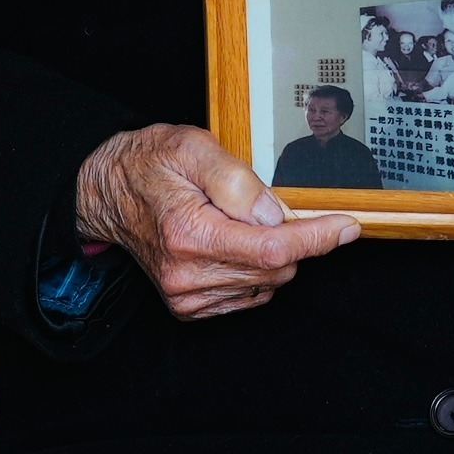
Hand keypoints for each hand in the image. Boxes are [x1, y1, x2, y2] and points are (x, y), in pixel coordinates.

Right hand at [74, 123, 359, 320]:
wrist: (105, 193)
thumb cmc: (148, 164)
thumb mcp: (192, 146)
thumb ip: (237, 180)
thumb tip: (276, 213)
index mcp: (189, 234)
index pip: (272, 248)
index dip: (318, 238)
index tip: (348, 226)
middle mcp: (187, 274)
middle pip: (276, 268)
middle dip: (294, 238)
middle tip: (271, 204)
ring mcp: (186, 296)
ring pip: (267, 284)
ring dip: (273, 253)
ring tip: (239, 219)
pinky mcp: (189, 307)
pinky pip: (250, 295)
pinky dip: (256, 270)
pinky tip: (234, 242)